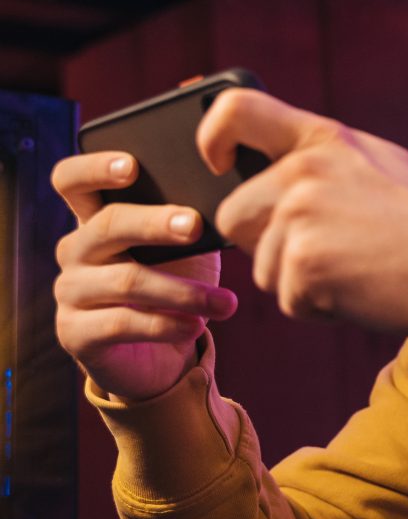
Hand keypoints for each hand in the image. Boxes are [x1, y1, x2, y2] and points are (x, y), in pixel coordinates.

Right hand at [51, 152, 237, 400]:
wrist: (161, 353)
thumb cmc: (176, 282)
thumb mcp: (186, 249)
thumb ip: (191, 221)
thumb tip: (228, 202)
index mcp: (95, 218)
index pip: (72, 181)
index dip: (95, 168)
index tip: (132, 166)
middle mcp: (74, 250)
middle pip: (107, 225)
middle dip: (156, 223)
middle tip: (196, 226)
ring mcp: (69, 292)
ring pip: (126, 280)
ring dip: (183, 291)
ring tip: (225, 302)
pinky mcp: (74, 333)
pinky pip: (122, 323)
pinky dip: (167, 325)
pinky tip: (196, 326)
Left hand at [197, 89, 407, 333]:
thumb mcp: (379, 165)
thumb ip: (325, 162)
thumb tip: (280, 174)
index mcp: (322, 139)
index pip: (237, 109)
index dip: (212, 135)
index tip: (215, 162)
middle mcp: (302, 171)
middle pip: (234, 216)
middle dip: (265, 244)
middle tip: (325, 254)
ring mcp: (299, 217)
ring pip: (262, 267)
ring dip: (300, 282)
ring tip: (359, 270)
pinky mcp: (302, 264)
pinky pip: (288, 299)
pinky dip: (321, 307)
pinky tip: (363, 290)